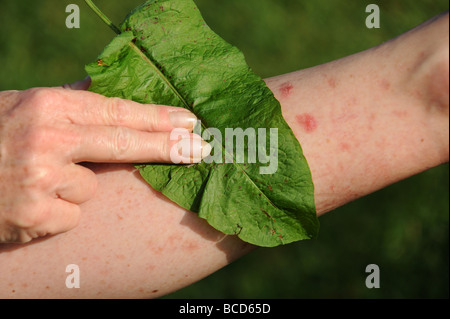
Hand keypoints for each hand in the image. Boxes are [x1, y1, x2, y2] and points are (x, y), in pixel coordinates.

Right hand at [0, 80, 207, 242]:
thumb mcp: (24, 106)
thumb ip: (70, 102)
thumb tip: (111, 90)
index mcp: (46, 107)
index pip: (116, 112)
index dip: (157, 119)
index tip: (190, 122)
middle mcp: (45, 140)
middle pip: (123, 145)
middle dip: (168, 148)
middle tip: (202, 149)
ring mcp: (39, 180)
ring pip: (91, 187)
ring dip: (75, 186)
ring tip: (38, 177)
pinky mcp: (34, 217)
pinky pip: (71, 215)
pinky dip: (58, 212)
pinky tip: (31, 201)